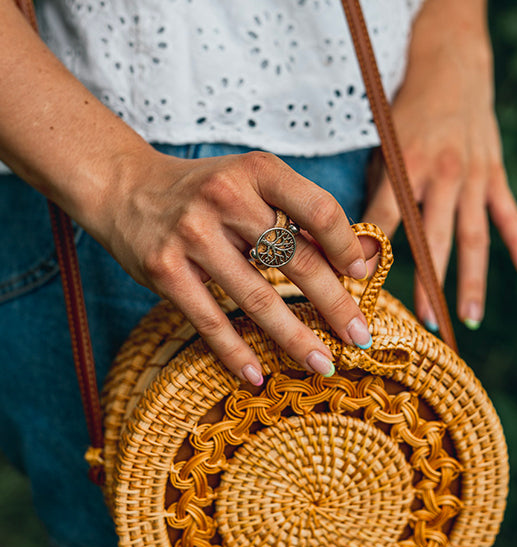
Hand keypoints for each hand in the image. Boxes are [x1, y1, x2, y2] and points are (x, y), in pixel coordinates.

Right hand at [93, 147, 371, 383]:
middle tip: (360, 337)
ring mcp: (193, 236)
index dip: (346, 247)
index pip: (318, 210)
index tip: (361, 277)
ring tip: (322, 364)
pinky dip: (236, 353)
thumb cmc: (204, 191)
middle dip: (335, 305)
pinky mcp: (165, 271)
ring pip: (258, 299)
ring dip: (295, 339)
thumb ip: (300, 214)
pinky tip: (257, 376)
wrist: (125, 188)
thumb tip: (361, 258)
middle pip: (296, 260)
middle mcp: (227, 198)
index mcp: (257, 170)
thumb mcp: (252, 183)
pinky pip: (210, 320)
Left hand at [362, 25, 516, 329]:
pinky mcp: (494, 174)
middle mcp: (441, 174)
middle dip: (428, 282)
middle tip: (424, 321)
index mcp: (404, 165)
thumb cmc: (405, 112)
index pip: (385, 219)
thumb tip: (363, 236)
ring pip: (474, 236)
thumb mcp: (381, 144)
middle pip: (434, 238)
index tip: (361, 289)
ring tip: (468, 316)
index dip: (371, 253)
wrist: (450, 67)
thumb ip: (377, 189)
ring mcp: (473, 176)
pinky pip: (510, 216)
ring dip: (472, 279)